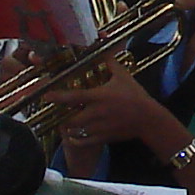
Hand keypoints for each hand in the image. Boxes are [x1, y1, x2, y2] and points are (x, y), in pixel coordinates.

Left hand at [44, 75, 172, 152]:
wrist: (148, 119)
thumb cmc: (135, 96)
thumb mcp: (123, 76)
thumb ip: (110, 64)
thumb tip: (104, 52)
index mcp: (99, 97)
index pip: (74, 97)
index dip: (58, 96)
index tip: (47, 96)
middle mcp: (96, 113)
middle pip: (70, 119)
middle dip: (62, 117)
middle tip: (58, 113)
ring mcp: (99, 127)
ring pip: (75, 132)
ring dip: (68, 128)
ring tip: (65, 124)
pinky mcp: (103, 138)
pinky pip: (83, 142)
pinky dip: (75, 139)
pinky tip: (74, 135)